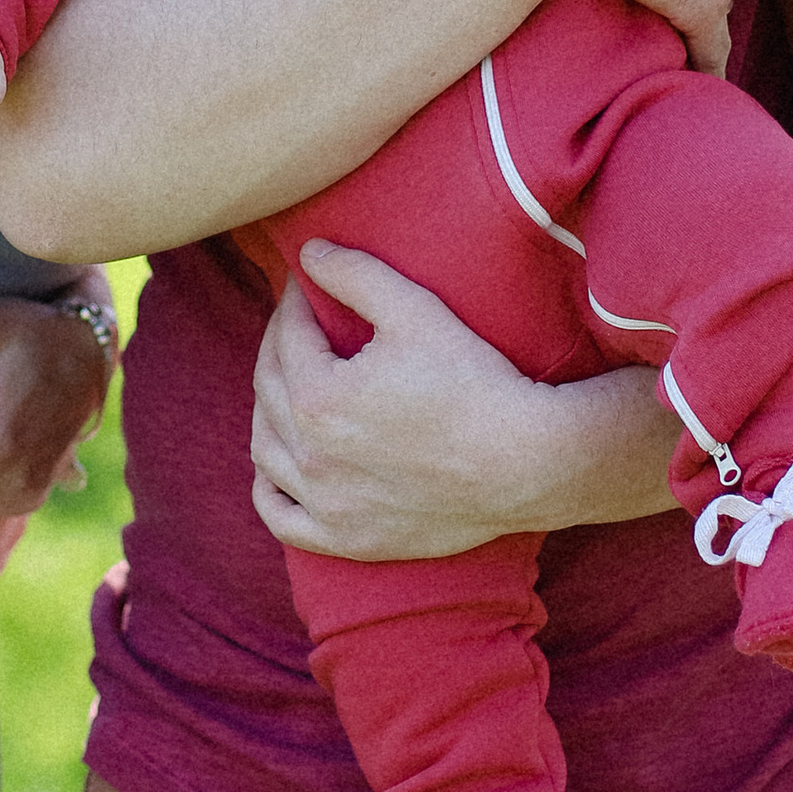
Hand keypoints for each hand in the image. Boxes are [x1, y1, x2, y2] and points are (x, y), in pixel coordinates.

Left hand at [251, 243, 676, 555]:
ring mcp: (326, 503)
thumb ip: (355, 276)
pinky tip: (276, 468)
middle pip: (269, 388)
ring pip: (265, 451)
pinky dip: (269, 490)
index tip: (304, 286)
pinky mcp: (348, 538)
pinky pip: (282, 516)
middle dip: (278, 347)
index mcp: (318, 396)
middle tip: (298, 325)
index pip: (286, 337)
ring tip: (286, 385)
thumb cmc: (474, 381)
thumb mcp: (415, 311)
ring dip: (267, 410)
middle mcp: (310, 454)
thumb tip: (308, 253)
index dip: (293, 304)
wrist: (527, 462)